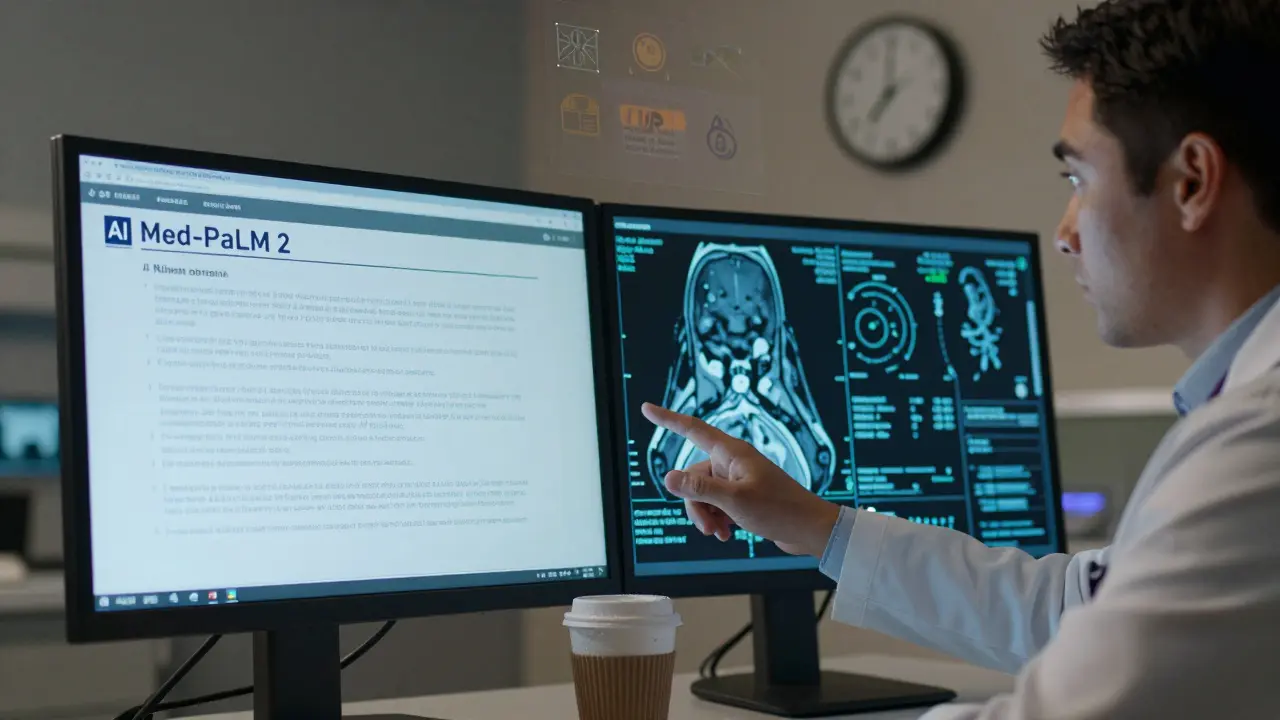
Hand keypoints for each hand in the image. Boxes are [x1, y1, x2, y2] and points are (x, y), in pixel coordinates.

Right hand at [641, 402, 841, 557]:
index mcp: (731, 453)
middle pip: (693, 475)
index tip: (647, 409)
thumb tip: (668, 478)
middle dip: (694, 502)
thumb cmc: (779, 510)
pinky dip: (716, 518)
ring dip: (706, 514)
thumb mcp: (734, 501)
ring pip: (703, 493)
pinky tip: (726, 533)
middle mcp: (732, 462)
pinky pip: (716, 503)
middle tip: (707, 526)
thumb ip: (699, 489)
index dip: (667, 419)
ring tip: (719, 533)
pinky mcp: (742, 496)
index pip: (692, 429)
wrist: (808, 529)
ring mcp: (737, 479)